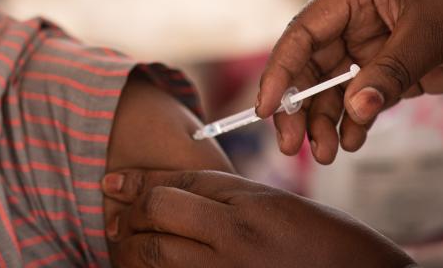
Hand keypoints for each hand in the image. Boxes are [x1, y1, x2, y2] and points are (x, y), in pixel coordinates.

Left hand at [102, 169, 412, 267]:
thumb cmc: (331, 244)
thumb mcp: (277, 204)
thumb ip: (223, 193)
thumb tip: (169, 189)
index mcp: (245, 213)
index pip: (171, 189)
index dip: (135, 183)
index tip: (111, 182)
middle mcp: (231, 248)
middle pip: (153, 222)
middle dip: (125, 215)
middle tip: (114, 215)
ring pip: (153, 260)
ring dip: (128, 249)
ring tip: (121, 243)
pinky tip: (148, 266)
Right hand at [258, 0, 442, 162]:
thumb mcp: (431, 32)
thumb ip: (390, 71)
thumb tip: (354, 108)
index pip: (303, 32)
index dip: (280, 69)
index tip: (267, 107)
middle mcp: (357, 21)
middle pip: (311, 66)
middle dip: (299, 106)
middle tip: (292, 144)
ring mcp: (376, 48)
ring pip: (335, 89)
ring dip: (326, 121)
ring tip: (326, 154)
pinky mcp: (398, 73)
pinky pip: (365, 100)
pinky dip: (355, 123)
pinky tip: (352, 142)